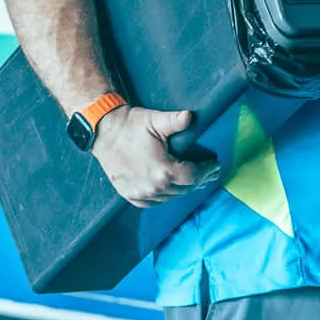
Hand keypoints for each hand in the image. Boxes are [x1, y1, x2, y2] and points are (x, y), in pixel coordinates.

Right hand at [92, 106, 219, 207]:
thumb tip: (190, 117)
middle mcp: (152, 187)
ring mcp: (139, 193)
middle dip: (198, 180)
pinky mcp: (129, 195)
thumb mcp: (155, 121)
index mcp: (162, 170)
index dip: (207, 171)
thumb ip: (175, 121)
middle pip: (184, 188)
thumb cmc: (130, 125)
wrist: (103, 132)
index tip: (215, 166)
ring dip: (182, 188)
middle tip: (209, 174)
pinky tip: (170, 189)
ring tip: (192, 180)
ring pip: (170, 196)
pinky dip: (164, 196)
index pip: (193, 177)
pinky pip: (153, 202)